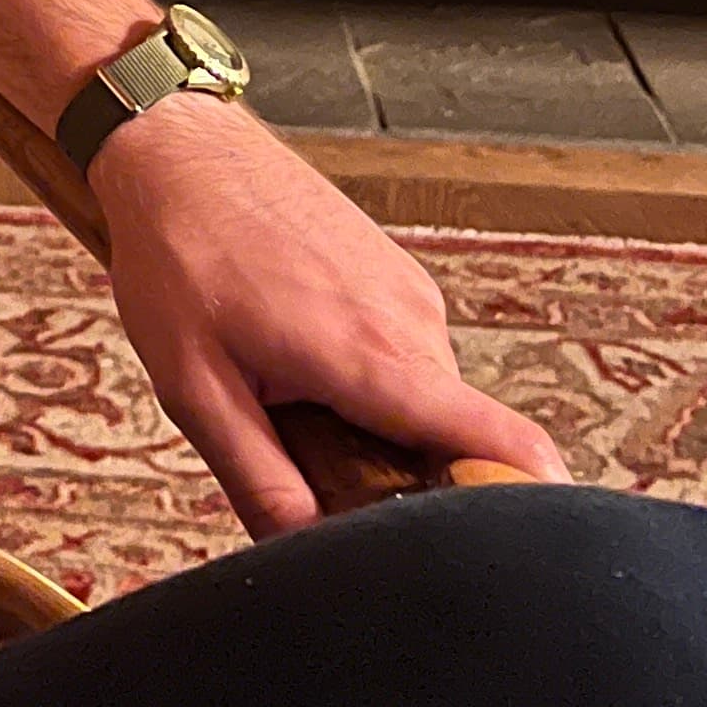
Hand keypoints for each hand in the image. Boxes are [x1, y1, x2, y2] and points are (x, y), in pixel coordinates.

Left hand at [92, 93, 566, 537]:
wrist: (175, 148)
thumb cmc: (178, 254)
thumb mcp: (195, 387)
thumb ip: (260, 481)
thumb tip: (307, 558)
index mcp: (372, 354)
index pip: (498, 440)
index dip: (530, 502)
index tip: (531, 546)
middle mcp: (412, 320)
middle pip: (451, 442)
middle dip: (399, 476)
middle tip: (312, 458)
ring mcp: (410, 293)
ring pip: (423, 401)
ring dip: (373, 422)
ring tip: (287, 391)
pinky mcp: (399, 276)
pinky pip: (406, 358)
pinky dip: (367, 378)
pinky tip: (297, 353)